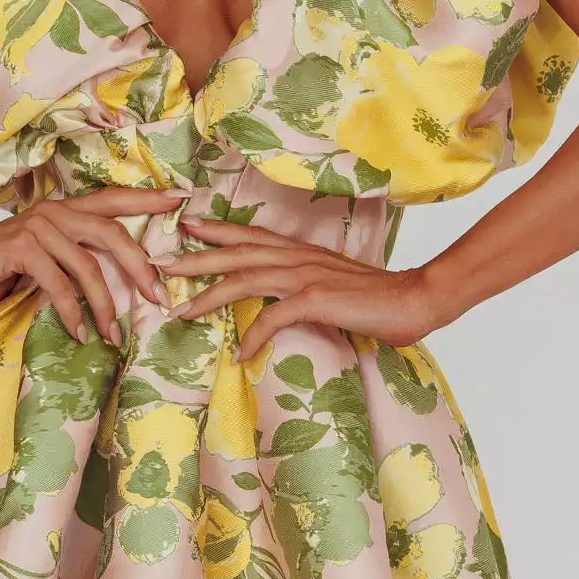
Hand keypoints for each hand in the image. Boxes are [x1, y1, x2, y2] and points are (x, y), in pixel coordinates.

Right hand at [0, 187, 185, 345]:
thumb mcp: (45, 262)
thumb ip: (75, 262)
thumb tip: (119, 286)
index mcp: (66, 211)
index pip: (114, 201)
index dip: (148, 200)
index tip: (181, 201)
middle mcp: (56, 212)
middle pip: (113, 234)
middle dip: (141, 269)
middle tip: (160, 299)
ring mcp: (38, 227)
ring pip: (89, 266)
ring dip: (105, 305)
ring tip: (112, 334)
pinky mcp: (22, 247)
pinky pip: (59, 284)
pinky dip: (73, 312)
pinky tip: (79, 332)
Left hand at [161, 215, 452, 364]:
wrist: (416, 299)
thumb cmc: (378, 299)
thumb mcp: (332, 287)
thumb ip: (304, 289)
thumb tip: (282, 303)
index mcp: (301, 253)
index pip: (251, 235)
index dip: (218, 230)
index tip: (186, 226)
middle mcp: (298, 258)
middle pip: (236, 253)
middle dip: (196, 258)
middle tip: (161, 265)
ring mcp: (305, 276)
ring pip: (244, 278)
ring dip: (209, 295)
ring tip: (182, 311)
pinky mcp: (316, 298)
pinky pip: (273, 316)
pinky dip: (254, 334)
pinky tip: (242, 352)